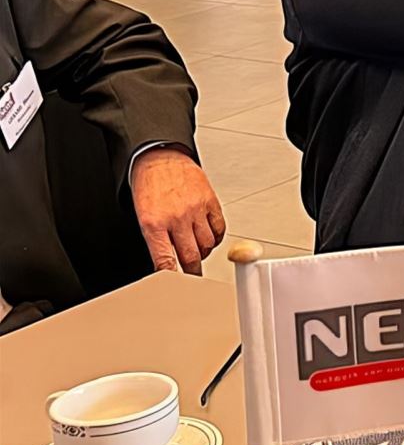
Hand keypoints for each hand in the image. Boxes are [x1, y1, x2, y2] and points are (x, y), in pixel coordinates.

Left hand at [130, 147, 224, 274]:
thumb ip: (156, 241)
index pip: (166, 260)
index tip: (178, 286)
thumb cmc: (149, 187)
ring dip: (203, 252)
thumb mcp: (143, 217)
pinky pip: (219, 230)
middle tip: (191, 274)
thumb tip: (167, 264)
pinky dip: (215, 238)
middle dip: (191, 270)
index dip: (174, 277)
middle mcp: (176, 218)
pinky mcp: (211, 202)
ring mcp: (196, 210)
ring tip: (196, 248)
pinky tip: (207, 235)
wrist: (160, 158)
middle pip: (191, 257)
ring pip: (207, 245)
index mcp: (154, 224)